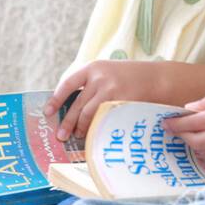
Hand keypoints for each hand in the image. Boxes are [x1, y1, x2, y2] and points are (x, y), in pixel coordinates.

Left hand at [42, 61, 163, 140]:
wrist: (157, 78)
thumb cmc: (129, 77)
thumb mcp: (108, 72)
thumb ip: (91, 84)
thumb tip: (70, 107)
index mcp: (93, 68)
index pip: (68, 84)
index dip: (56, 99)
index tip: (47, 112)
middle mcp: (100, 78)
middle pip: (77, 104)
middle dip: (67, 122)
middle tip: (61, 136)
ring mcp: (111, 91)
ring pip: (88, 115)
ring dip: (81, 128)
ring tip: (78, 136)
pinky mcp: (121, 104)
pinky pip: (102, 120)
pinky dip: (96, 129)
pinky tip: (94, 135)